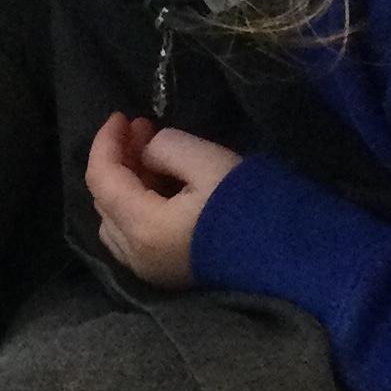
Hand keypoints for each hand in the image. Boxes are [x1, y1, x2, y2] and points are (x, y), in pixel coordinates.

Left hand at [84, 112, 243, 291]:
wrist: (288, 260)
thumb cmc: (249, 207)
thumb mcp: (208, 161)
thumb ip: (168, 147)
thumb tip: (149, 152)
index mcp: (143, 227)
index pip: (102, 178)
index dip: (106, 142)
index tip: (121, 116)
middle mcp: (136, 254)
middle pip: (105, 200)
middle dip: (118, 159)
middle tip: (142, 129)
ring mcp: (149, 270)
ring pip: (115, 221)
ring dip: (125, 183)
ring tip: (150, 153)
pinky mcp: (167, 274)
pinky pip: (132, 237)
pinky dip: (136, 206)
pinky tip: (159, 185)